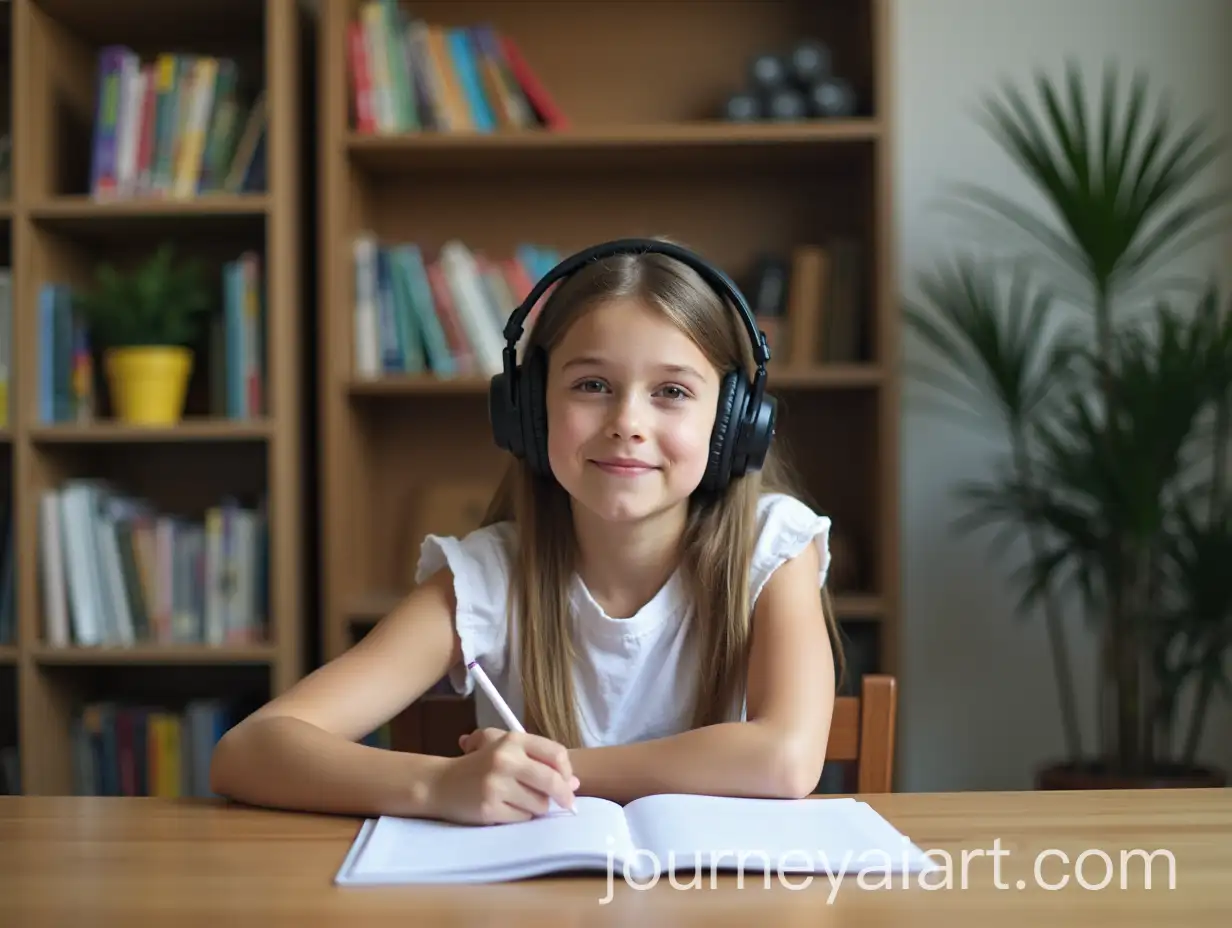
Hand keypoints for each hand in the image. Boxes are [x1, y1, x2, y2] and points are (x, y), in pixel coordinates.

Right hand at [428, 729, 578, 824]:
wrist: (440, 783)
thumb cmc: (477, 764)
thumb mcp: (504, 749)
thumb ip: (540, 760)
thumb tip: (575, 783)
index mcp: (513, 740)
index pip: (556, 753)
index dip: (567, 771)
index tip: (568, 782)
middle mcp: (505, 759)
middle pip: (552, 781)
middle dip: (564, 795)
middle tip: (567, 803)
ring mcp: (496, 784)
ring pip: (539, 804)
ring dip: (536, 807)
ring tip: (519, 800)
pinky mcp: (489, 808)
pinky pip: (522, 818)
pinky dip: (519, 817)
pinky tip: (505, 809)